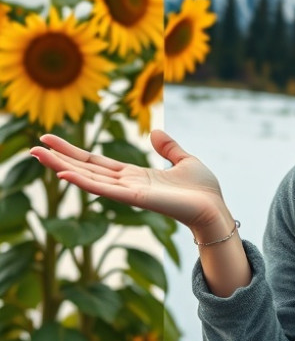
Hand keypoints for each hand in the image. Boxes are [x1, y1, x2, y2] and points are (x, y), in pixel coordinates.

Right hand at [30, 130, 229, 231]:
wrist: (215, 208)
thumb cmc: (203, 190)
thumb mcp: (185, 160)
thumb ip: (168, 148)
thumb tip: (155, 131)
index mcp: (136, 175)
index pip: (98, 162)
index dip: (76, 151)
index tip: (53, 140)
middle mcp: (127, 184)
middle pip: (87, 169)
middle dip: (60, 158)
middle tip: (33, 147)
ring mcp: (129, 192)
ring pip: (89, 178)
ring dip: (62, 167)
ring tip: (38, 155)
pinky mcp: (136, 199)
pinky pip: (105, 190)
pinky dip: (84, 182)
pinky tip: (65, 173)